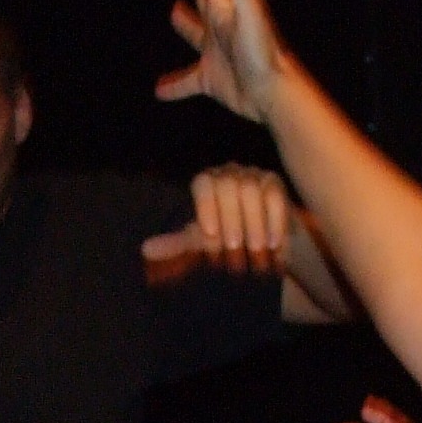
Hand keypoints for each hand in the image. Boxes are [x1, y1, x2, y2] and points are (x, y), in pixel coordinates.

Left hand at [142, 164, 295, 276]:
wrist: (259, 242)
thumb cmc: (224, 240)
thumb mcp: (200, 245)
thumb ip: (176, 245)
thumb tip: (146, 249)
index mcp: (207, 182)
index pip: (204, 183)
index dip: (206, 206)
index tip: (210, 235)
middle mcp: (229, 173)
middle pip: (229, 185)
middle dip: (230, 219)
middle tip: (233, 248)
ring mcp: (253, 175)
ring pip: (251, 189)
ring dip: (253, 222)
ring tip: (254, 249)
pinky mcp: (275, 183)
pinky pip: (275, 196)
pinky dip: (274, 220)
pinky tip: (274, 243)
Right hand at [156, 0, 290, 122]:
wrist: (273, 94)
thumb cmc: (262, 55)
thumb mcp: (250, 15)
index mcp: (225, 7)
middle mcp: (220, 26)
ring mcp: (216, 52)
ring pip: (195, 33)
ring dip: (185, 23)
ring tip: (174, 13)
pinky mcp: (213, 79)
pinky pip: (188, 81)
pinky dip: (174, 85)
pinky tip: (158, 91)